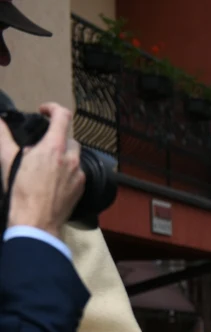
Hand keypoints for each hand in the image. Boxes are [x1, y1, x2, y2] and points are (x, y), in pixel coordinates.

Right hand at [0, 104, 84, 236]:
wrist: (36, 222)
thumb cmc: (21, 192)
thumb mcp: (7, 160)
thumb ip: (3, 137)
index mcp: (54, 149)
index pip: (63, 117)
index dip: (54, 108)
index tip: (44, 111)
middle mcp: (71, 159)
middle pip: (69, 138)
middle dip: (56, 138)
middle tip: (39, 147)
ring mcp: (79, 175)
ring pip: (74, 156)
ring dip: (62, 155)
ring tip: (45, 165)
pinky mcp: (81, 188)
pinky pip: (77, 172)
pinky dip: (67, 171)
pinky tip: (53, 180)